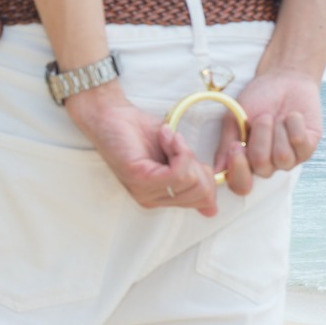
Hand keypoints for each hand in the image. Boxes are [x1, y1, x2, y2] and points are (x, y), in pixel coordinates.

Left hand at [66, 83, 217, 215]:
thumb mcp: (177, 156)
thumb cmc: (142, 132)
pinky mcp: (140, 179)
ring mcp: (145, 192)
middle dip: (196, 164)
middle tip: (175, 146)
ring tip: (166, 140)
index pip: (204, 202)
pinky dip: (178, 150)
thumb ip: (193, 179)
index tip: (189, 155)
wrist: (113, 114)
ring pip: (190, 181)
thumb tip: (212, 210)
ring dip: (183, 152)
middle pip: (201, 193)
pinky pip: (177, 173)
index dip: (207, 176)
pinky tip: (165, 137)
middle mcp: (153, 200)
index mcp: (163, 197)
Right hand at [216, 69, 321, 195]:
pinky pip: (301, 145)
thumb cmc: (256, 99)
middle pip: (261, 167)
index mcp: (245, 160)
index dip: (238, 170)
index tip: (236, 145)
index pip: (240, 184)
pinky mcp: (309, 148)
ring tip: (277, 116)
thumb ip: (226, 145)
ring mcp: (289, 158)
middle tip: (263, 117)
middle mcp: (267, 164)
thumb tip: (218, 171)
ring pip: (283, 158)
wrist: (283, 80)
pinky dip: (294, 125)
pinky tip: (292, 116)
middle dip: (261, 138)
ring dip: (278, 130)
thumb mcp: (234, 120)